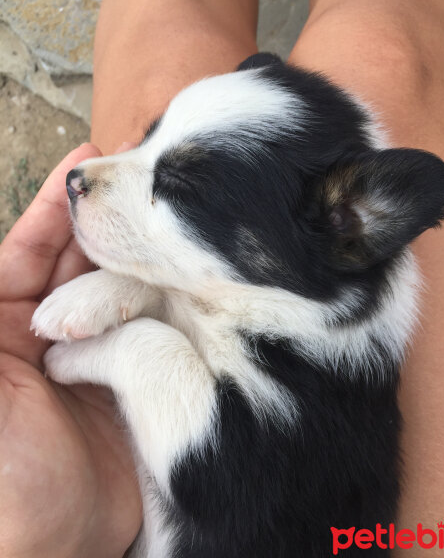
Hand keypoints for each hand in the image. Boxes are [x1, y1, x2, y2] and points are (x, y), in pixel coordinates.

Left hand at [0, 143, 141, 557]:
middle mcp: (58, 327)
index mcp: (6, 322)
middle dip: (107, 216)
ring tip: (169, 212)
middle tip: (141, 169)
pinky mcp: (144, 373)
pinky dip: (171, 296)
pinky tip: (190, 269)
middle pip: (84, 258)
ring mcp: (106, 348)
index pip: (30, 249)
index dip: (56, 206)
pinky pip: (158, 324)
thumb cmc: (0, 478)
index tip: (86, 160)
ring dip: (142, 251)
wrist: (58, 548)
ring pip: (126, 284)